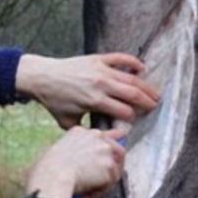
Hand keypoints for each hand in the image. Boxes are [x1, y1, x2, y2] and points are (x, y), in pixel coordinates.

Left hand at [16, 53, 159, 128]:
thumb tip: (99, 138)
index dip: (132, 117)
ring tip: (155, 93)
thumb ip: (85, 130)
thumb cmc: (54, 101)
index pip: (123, 111)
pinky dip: (133, 62)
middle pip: (132, 94)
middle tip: (156, 107)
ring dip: (145, 86)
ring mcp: (100, 70)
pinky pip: (120, 58)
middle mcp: (101, 85)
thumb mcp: (68, 122)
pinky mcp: (97, 59)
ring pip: (131, 79)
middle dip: (146, 102)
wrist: (42, 77)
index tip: (136, 120)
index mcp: (95, 101)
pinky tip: (142, 68)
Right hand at [27, 127, 126, 197]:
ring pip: (114, 169)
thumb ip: (69, 153)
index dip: (105, 148)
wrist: (52, 177)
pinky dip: (99, 192)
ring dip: (104, 182)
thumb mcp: (54, 152)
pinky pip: (109, 183)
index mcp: (79, 132)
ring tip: (90, 192)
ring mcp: (104, 150)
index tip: (104, 158)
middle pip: (117, 148)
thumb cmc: (45, 170)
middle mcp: (95, 136)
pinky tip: (86, 196)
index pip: (101, 134)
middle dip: (113, 165)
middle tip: (105, 180)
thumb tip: (70, 166)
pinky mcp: (109, 165)